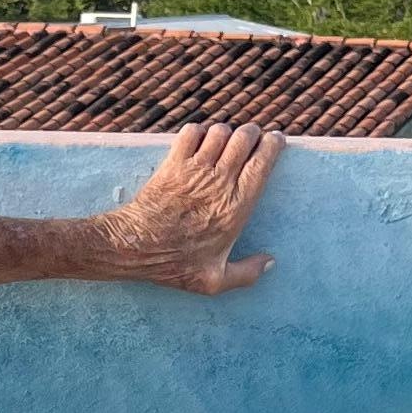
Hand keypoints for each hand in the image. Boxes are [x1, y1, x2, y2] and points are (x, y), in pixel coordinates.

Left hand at [98, 121, 282, 296]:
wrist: (135, 246)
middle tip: (251, 139)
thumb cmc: (174, 264)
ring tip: (225, 142)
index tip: (276, 140)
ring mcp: (195, 170)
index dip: (272, 145)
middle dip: (251, 134)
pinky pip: (191, 132)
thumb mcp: (215, 281)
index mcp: (236, 207)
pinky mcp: (173, 164)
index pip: (261, 164)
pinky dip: (198, 132)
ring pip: (220, 132)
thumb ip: (247, 273)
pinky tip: (198, 142)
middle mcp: (219, 183)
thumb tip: (269, 262)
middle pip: (244, 139)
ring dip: (225, 133)